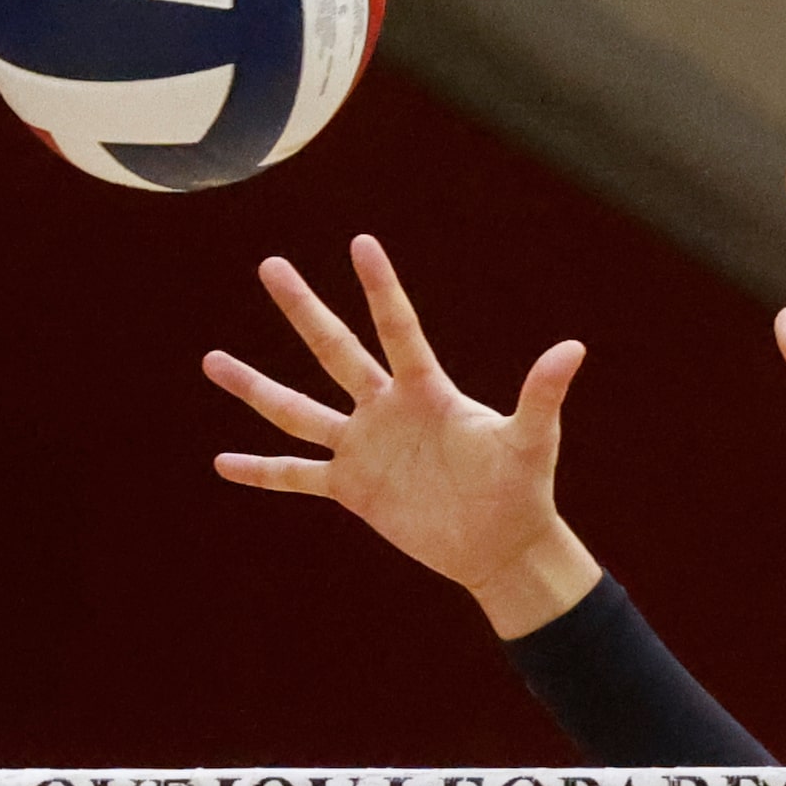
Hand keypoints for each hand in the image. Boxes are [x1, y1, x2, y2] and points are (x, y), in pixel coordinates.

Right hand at [203, 236, 598, 638]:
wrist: (502, 543)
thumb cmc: (522, 487)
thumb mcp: (530, 439)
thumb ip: (542, 394)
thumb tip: (574, 348)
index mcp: (426, 391)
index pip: (397, 329)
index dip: (381, 288)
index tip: (360, 241)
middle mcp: (386, 410)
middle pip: (335, 351)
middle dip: (304, 310)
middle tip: (270, 265)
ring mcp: (364, 447)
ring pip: (298, 410)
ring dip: (256, 387)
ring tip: (211, 358)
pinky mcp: (352, 488)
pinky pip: (296, 475)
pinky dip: (261, 470)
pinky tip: (220, 462)